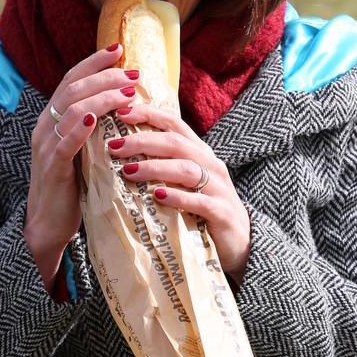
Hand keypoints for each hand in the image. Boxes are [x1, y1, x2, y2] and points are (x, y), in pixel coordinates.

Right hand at [24, 42, 140, 285]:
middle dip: (105, 76)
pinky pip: (65, 143)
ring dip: (102, 97)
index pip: (72, 79)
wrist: (49, 225)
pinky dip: (81, 128)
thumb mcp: (84, 151)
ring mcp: (47, 146)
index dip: (94, 62)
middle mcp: (45, 127)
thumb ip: (95, 129)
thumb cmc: (72, 188)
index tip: (119, 49)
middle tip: (133, 73)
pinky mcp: (53, 168)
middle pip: (74, 88)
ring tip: (127, 93)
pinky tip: (97, 119)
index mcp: (53, 119)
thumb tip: (126, 105)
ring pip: (72, 110)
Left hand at [105, 103, 250, 284]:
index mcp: (200, 153)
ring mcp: (218, 188)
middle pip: (176, 143)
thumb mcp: (186, 184)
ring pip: (186, 169)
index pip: (175, 123)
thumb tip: (121, 158)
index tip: (121, 113)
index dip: (149, 114)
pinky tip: (157, 197)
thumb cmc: (205, 210)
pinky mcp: (222, 212)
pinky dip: (177, 197)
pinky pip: (199, 201)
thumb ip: (163, 167)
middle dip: (143, 141)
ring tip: (128, 172)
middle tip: (114, 147)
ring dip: (155, 168)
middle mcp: (211, 164)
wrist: (241, 243)